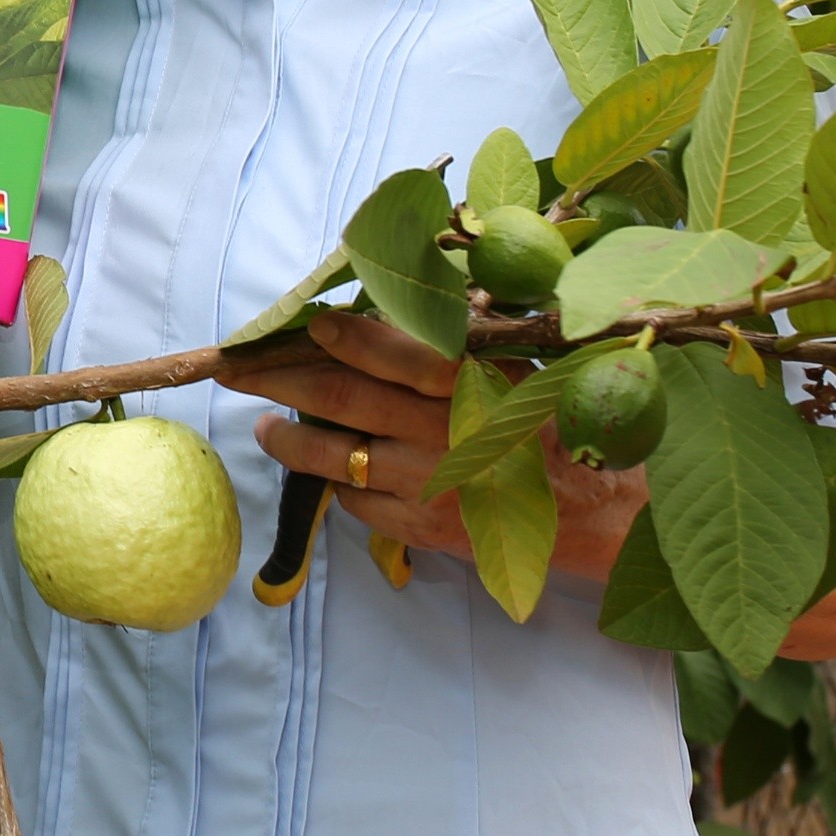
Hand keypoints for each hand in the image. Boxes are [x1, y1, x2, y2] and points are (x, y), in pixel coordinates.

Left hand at [217, 313, 647, 587]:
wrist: (599, 514)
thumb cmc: (549, 426)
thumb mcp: (515, 370)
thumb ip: (457, 343)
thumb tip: (389, 304)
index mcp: (471, 384)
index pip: (394, 352)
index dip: (345, 336)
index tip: (309, 322)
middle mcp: (445, 433)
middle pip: (343, 401)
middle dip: (279, 381)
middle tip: (236, 369)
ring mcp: (431, 486)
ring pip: (336, 458)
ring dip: (289, 441)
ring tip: (265, 426)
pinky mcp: (424, 531)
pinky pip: (358, 504)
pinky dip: (337, 484)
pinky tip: (327, 469)